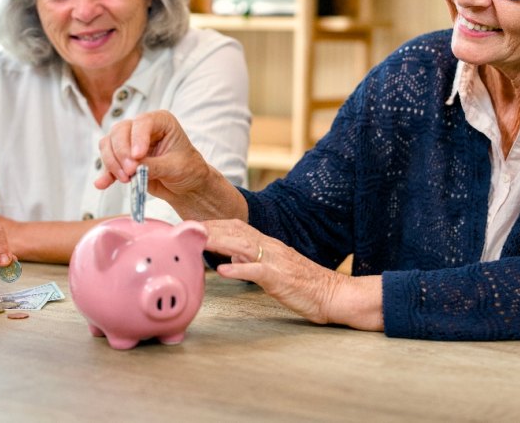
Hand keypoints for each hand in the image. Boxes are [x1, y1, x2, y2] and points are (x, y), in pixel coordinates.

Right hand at [94, 110, 246, 220]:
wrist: (186, 186)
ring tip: (126, 179)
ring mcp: (130, 142)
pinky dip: (106, 173)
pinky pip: (108, 161)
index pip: (143, 123)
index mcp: (161, 121)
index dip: (136, 138)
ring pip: (109, 144)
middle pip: (120, 131)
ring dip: (112, 162)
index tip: (137, 157)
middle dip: (121, 152)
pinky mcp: (123, 159)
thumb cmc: (188, 170)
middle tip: (130, 172)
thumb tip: (133, 168)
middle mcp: (143, 128)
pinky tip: (103, 183)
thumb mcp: (175, 167)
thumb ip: (154, 166)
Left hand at [205, 219, 383, 331]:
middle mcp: (270, 247)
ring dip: (218, 242)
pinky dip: (239, 269)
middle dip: (209, 228)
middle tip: (184, 229)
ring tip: (196, 241)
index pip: (236, 227)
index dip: (213, 224)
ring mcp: (276, 261)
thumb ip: (253, 260)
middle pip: (235, 231)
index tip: (192, 226)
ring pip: (243, 245)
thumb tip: (232, 256)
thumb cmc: (305, 285)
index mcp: (268, 245)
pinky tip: (223, 271)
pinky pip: (257, 271)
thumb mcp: (274, 269)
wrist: (334, 294)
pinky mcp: (281, 278)